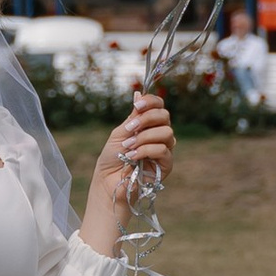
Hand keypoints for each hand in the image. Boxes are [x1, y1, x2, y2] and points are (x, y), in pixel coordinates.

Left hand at [80, 88, 172, 252]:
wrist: (108, 184)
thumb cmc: (111, 159)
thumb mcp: (119, 133)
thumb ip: (133, 116)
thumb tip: (138, 92)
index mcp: (148, 125)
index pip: (159, 107)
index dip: (152, 102)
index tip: (137, 103)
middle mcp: (158, 136)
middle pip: (165, 117)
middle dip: (146, 119)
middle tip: (129, 128)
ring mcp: (163, 151)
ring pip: (166, 133)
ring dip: (144, 137)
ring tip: (128, 147)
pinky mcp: (166, 166)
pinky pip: (163, 151)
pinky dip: (146, 150)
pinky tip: (133, 157)